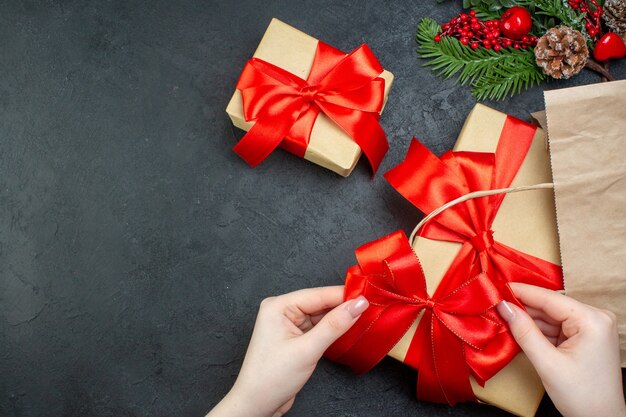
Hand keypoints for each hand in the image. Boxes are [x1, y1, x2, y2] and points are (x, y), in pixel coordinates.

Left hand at [207, 286, 368, 416]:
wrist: (256, 405)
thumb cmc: (271, 378)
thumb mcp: (307, 349)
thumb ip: (334, 325)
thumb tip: (358, 304)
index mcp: (278, 306)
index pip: (318, 294)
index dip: (344, 295)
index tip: (369, 296)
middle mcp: (281, 311)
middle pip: (320, 303)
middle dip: (343, 307)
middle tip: (371, 308)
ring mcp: (287, 325)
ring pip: (321, 316)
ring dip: (339, 319)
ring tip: (364, 318)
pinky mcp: (294, 338)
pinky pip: (317, 328)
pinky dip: (332, 330)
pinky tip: (347, 331)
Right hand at [497, 283, 625, 416]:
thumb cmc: (582, 396)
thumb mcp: (547, 363)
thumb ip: (524, 331)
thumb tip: (504, 306)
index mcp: (592, 320)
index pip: (550, 298)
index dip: (521, 292)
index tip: (496, 287)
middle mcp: (595, 318)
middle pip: (550, 306)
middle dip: (523, 308)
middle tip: (495, 305)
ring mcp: (592, 328)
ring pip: (551, 317)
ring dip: (529, 320)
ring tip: (502, 318)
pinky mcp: (586, 338)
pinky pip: (557, 327)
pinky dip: (538, 331)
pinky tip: (519, 331)